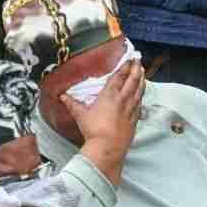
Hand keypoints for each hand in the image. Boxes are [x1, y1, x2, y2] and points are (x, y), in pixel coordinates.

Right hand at [60, 60, 144, 185]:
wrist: (108, 147)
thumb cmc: (94, 130)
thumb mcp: (80, 115)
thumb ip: (72, 104)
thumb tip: (63, 96)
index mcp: (109, 95)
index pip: (119, 77)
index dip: (124, 66)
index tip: (128, 59)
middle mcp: (122, 100)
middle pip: (132, 81)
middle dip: (135, 69)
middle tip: (138, 60)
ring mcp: (130, 109)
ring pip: (138, 91)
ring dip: (141, 80)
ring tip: (143, 72)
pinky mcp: (134, 119)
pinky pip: (140, 103)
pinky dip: (141, 95)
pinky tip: (142, 93)